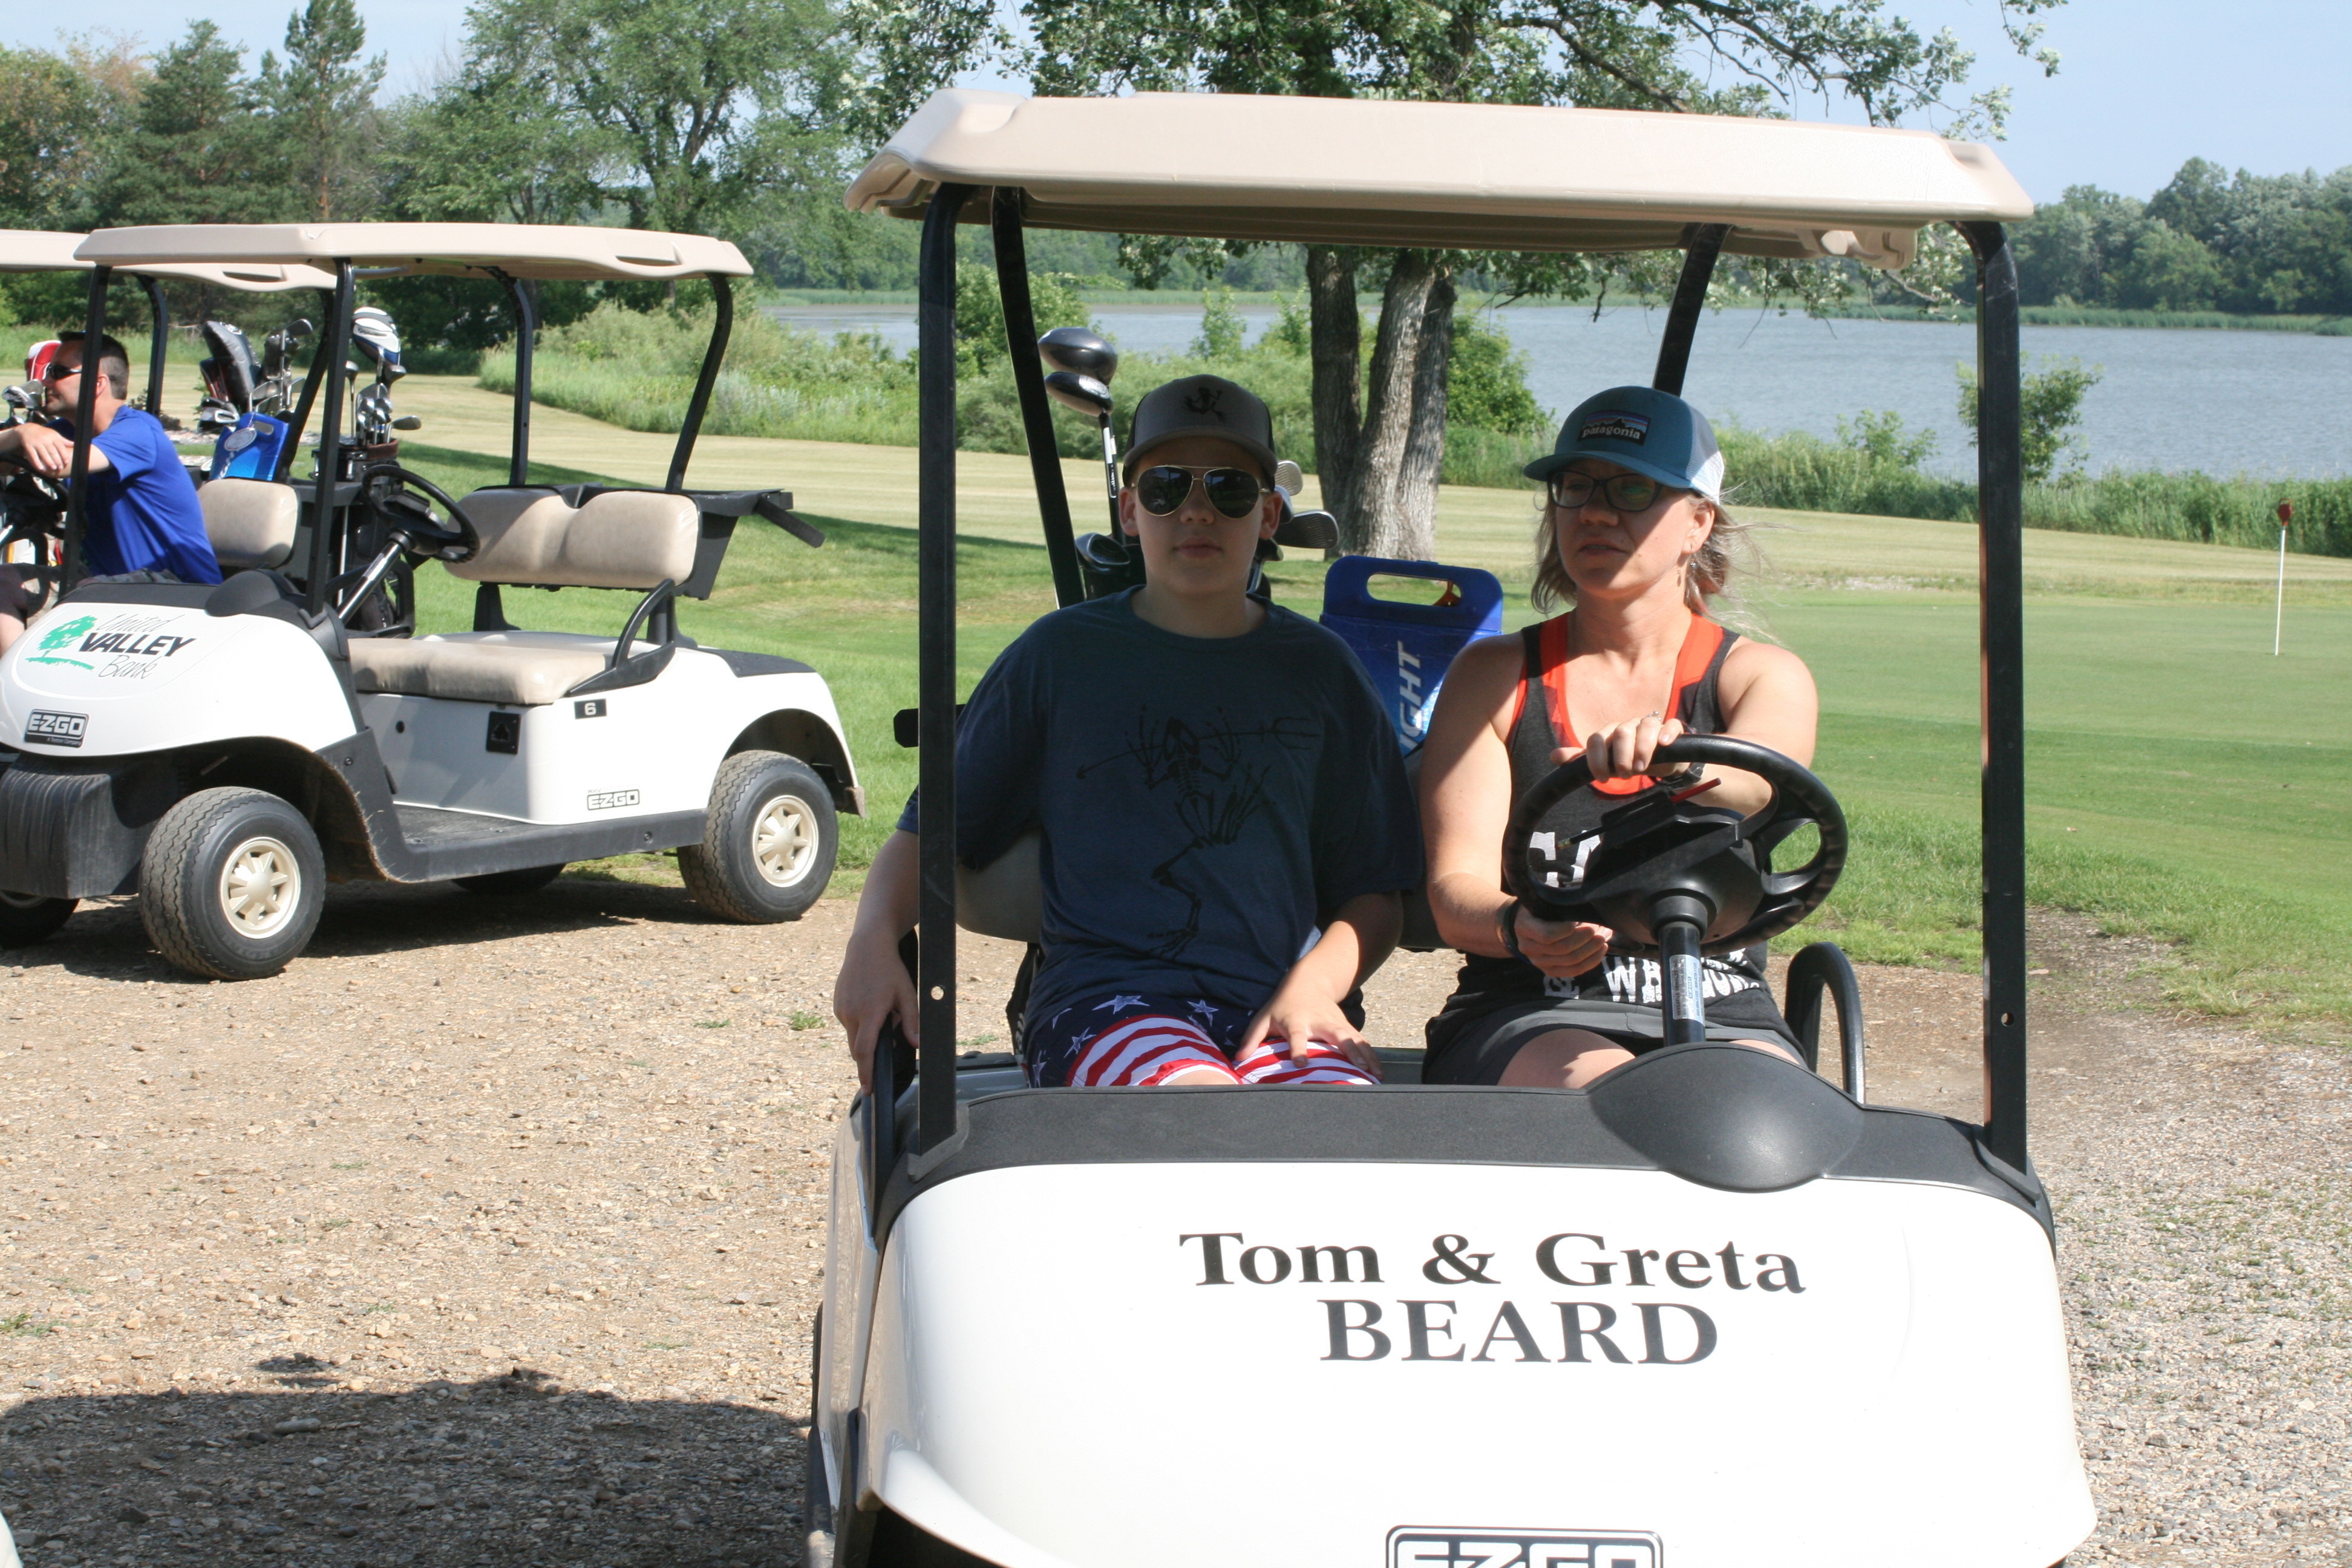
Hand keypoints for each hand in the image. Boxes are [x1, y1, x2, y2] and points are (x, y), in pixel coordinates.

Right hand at [10, 424, 73, 478]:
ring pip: (43, 453)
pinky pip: (33, 455)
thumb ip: (64, 441)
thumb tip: (75, 445)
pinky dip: (36, 462)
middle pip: (52, 451)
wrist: (27, 429)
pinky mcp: (28, 446)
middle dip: (57, 460)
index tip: (67, 462)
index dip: (64, 454)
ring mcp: (36, 442)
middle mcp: (45, 439)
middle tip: (60, 467)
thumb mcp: (54, 435)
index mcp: (53, 437)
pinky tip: (40, 468)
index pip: (60, 446)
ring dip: (49, 461)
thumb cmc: (44, 434)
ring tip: (53, 468)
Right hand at [831, 931, 915, 1091]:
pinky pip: (848, 1023)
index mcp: (869, 1014)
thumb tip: (916, 1045)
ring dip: (864, 1037)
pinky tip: (870, 1008)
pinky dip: (859, 1025)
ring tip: (881, 1016)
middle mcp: (851, 1014)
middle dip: (867, 1058)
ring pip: (852, 1036)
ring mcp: (841, 1009)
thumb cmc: (890, 970)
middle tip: (879, 1058)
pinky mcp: (837, 1004)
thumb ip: (911, 1022)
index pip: (864, 1053)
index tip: (868, 1089)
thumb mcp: (907, 995)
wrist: (867, 946)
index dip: (866, 1074)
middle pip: (856, 1049)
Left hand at [1239, 976, 1383, 1081]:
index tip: (1301, 1063)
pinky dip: (1371, 1055)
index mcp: (1297, 1021)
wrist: (1308, 982)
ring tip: (1374, 1074)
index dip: (1298, 1048)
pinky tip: (1379, 1071)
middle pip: (1336, 1035)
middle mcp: (1320, 1022)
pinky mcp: (1346, 1027)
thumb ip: (1252, 1038)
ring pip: (1353, 1039)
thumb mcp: (1264, 1018)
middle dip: (1348, 1051)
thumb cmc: (1282, 1005)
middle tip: (1358, 1068)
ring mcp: (1336, 1023)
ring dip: (1365, 1055)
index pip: (1297, 1036)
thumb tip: (1239, 1058)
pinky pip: (1361, 1042)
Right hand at [1512, 905, 1613, 978]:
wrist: (1525, 925)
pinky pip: (1574, 971)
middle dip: (1586, 938)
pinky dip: (1591, 961)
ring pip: (1571, 961)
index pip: (1548, 935)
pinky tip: (1601, 950)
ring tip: (1604, 936)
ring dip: (1592, 949)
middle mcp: (1528, 948)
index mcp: (1524, 927)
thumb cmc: (1539, 909)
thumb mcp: (1543, 902)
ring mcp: (1538, 962)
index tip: (1583, 919)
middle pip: (1562, 949)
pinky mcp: (1550, 971)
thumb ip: (1559, 906)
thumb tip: (1586, 909)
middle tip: (1600, 927)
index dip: (1568, 929)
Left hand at [1558, 712, 1686, 783]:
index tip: (1603, 778)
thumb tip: (1553, 756)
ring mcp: (1650, 725)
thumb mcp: (1605, 762)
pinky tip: (1663, 744)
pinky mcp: (1670, 729)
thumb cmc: (1628, 760)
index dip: (1596, 759)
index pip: (1597, 738)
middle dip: (1621, 756)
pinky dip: (1667, 733)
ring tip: (1641, 768)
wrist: (1661, 761)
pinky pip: (1670, 725)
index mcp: (1610, 732)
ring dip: (1642, 749)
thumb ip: (1581, 760)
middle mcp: (1628, 725)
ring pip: (1645, 726)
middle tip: (1625, 774)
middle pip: (1621, 732)